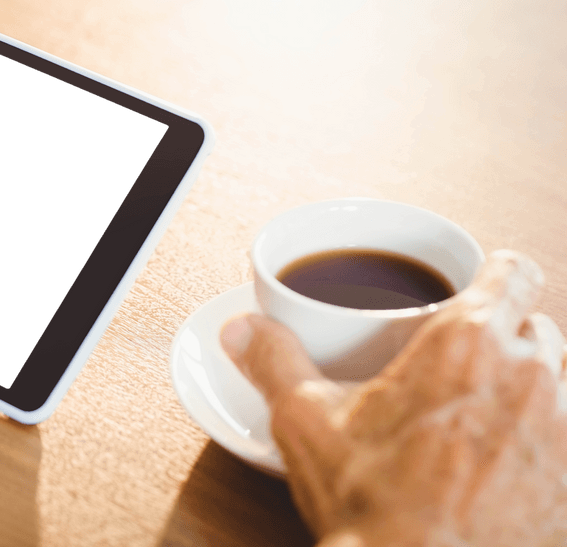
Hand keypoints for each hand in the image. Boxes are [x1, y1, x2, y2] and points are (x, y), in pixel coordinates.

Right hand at [221, 250, 566, 546]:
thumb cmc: (372, 504)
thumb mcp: (306, 423)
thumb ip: (273, 361)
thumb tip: (239, 329)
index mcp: (467, 342)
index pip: (514, 271)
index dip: (495, 274)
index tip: (473, 288)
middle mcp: (529, 376)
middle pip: (537, 325)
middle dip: (503, 337)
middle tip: (455, 366)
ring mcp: (561, 431)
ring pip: (557, 380)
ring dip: (525, 386)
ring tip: (477, 415)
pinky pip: (565, 439)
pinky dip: (539, 441)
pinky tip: (500, 464)